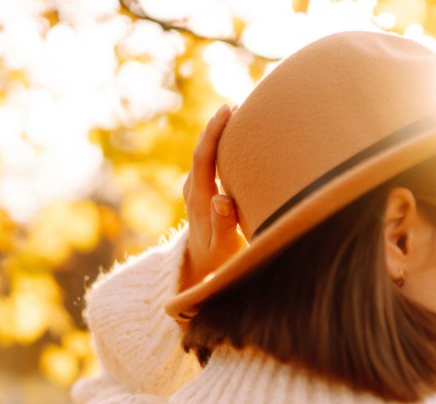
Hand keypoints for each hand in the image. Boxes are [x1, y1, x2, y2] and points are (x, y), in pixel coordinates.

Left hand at [179, 103, 246, 296]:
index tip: (228, 110)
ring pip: (206, 153)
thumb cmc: (218, 260)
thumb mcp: (222, 249)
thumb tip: (222, 198)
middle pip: (203, 149)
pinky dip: (222, 145)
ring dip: (220, 133)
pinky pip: (210, 160)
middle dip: (219, 124)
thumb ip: (223, 225)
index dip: (214, 132)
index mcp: (198, 199)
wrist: (200, 267)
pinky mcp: (202, 188)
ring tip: (242, 113)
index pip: (203, 158)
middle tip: (240, 103)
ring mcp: (196, 187)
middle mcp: (193, 189)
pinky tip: (239, 137)